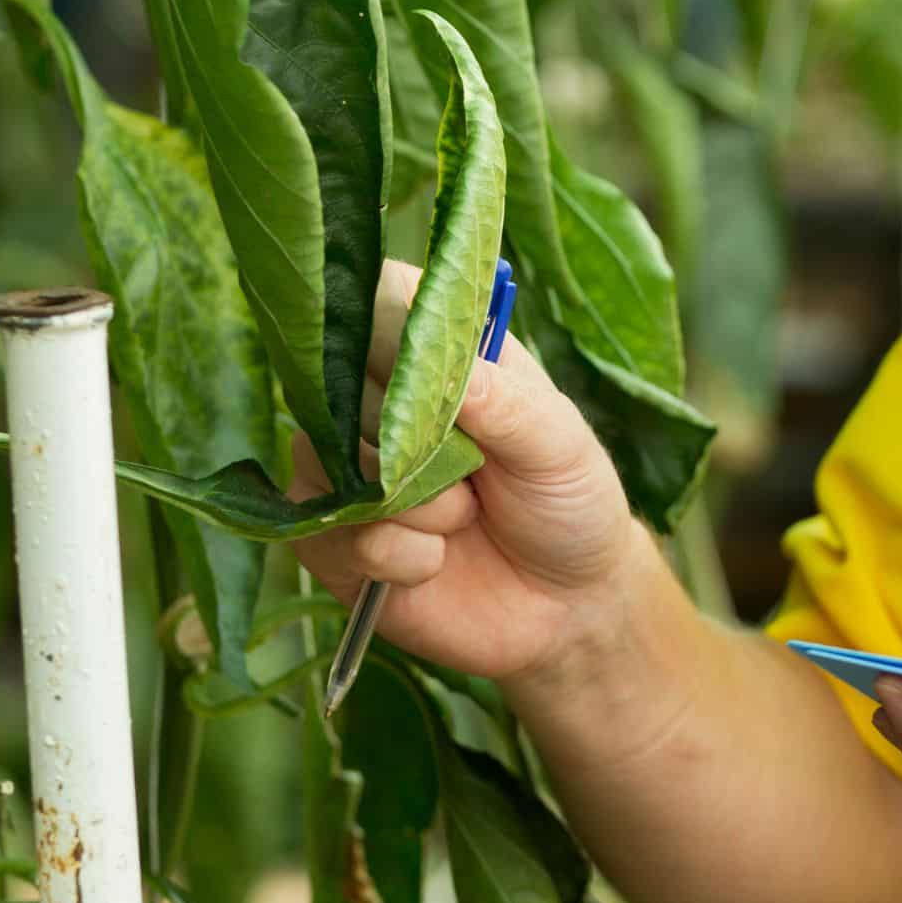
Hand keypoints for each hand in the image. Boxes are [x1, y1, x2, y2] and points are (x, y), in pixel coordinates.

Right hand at [289, 259, 637, 686]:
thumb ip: (505, 402)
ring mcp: (351, 472)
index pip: (383, 297)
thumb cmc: (569, 500)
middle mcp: (384, 403)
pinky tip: (436, 561)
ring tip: (465, 514)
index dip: (381, 316)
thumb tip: (442, 365)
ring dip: (410, 503)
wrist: (567, 605)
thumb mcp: (559, 444)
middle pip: (342, 384)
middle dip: (409, 437)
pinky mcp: (336, 542)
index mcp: (443, 357)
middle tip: (473, 467)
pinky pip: (331, 534)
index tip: (408, 359)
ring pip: (332, 464)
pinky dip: (397, 555)